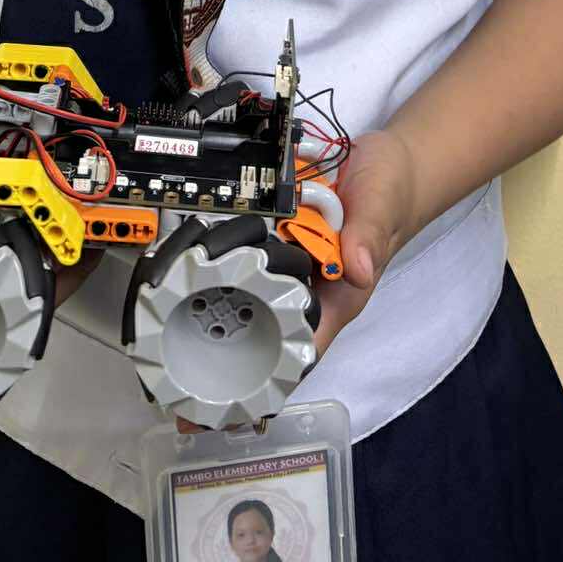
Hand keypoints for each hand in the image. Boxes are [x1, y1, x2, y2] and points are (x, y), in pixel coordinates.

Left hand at [173, 125, 420, 433]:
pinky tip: (190, 261)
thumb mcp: (381, 206)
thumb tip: (357, 271)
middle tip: (177, 361)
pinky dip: (224, 257)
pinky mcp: (280, 234)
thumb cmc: (393, 191)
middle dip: (226, 346)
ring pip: (250, 289)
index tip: (225, 403)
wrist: (389, 158)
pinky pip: (249, 251)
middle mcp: (311, 286)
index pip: (300, 349)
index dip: (266, 380)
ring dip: (217, 300)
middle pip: (265, 325)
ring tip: (170, 316)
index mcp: (338, 296)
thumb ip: (368, 236)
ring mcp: (293, 261)